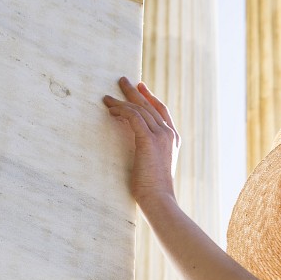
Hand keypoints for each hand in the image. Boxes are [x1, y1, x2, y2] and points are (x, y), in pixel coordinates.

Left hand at [103, 77, 180, 207]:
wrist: (158, 198)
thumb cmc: (153, 189)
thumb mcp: (154, 165)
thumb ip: (150, 150)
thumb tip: (137, 145)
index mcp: (173, 139)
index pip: (161, 111)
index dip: (150, 97)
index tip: (140, 87)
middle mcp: (169, 134)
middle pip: (150, 105)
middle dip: (134, 92)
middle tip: (122, 81)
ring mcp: (161, 136)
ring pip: (140, 110)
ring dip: (122, 102)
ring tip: (107, 98)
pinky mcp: (149, 139)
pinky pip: (133, 117)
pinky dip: (121, 111)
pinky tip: (111, 111)